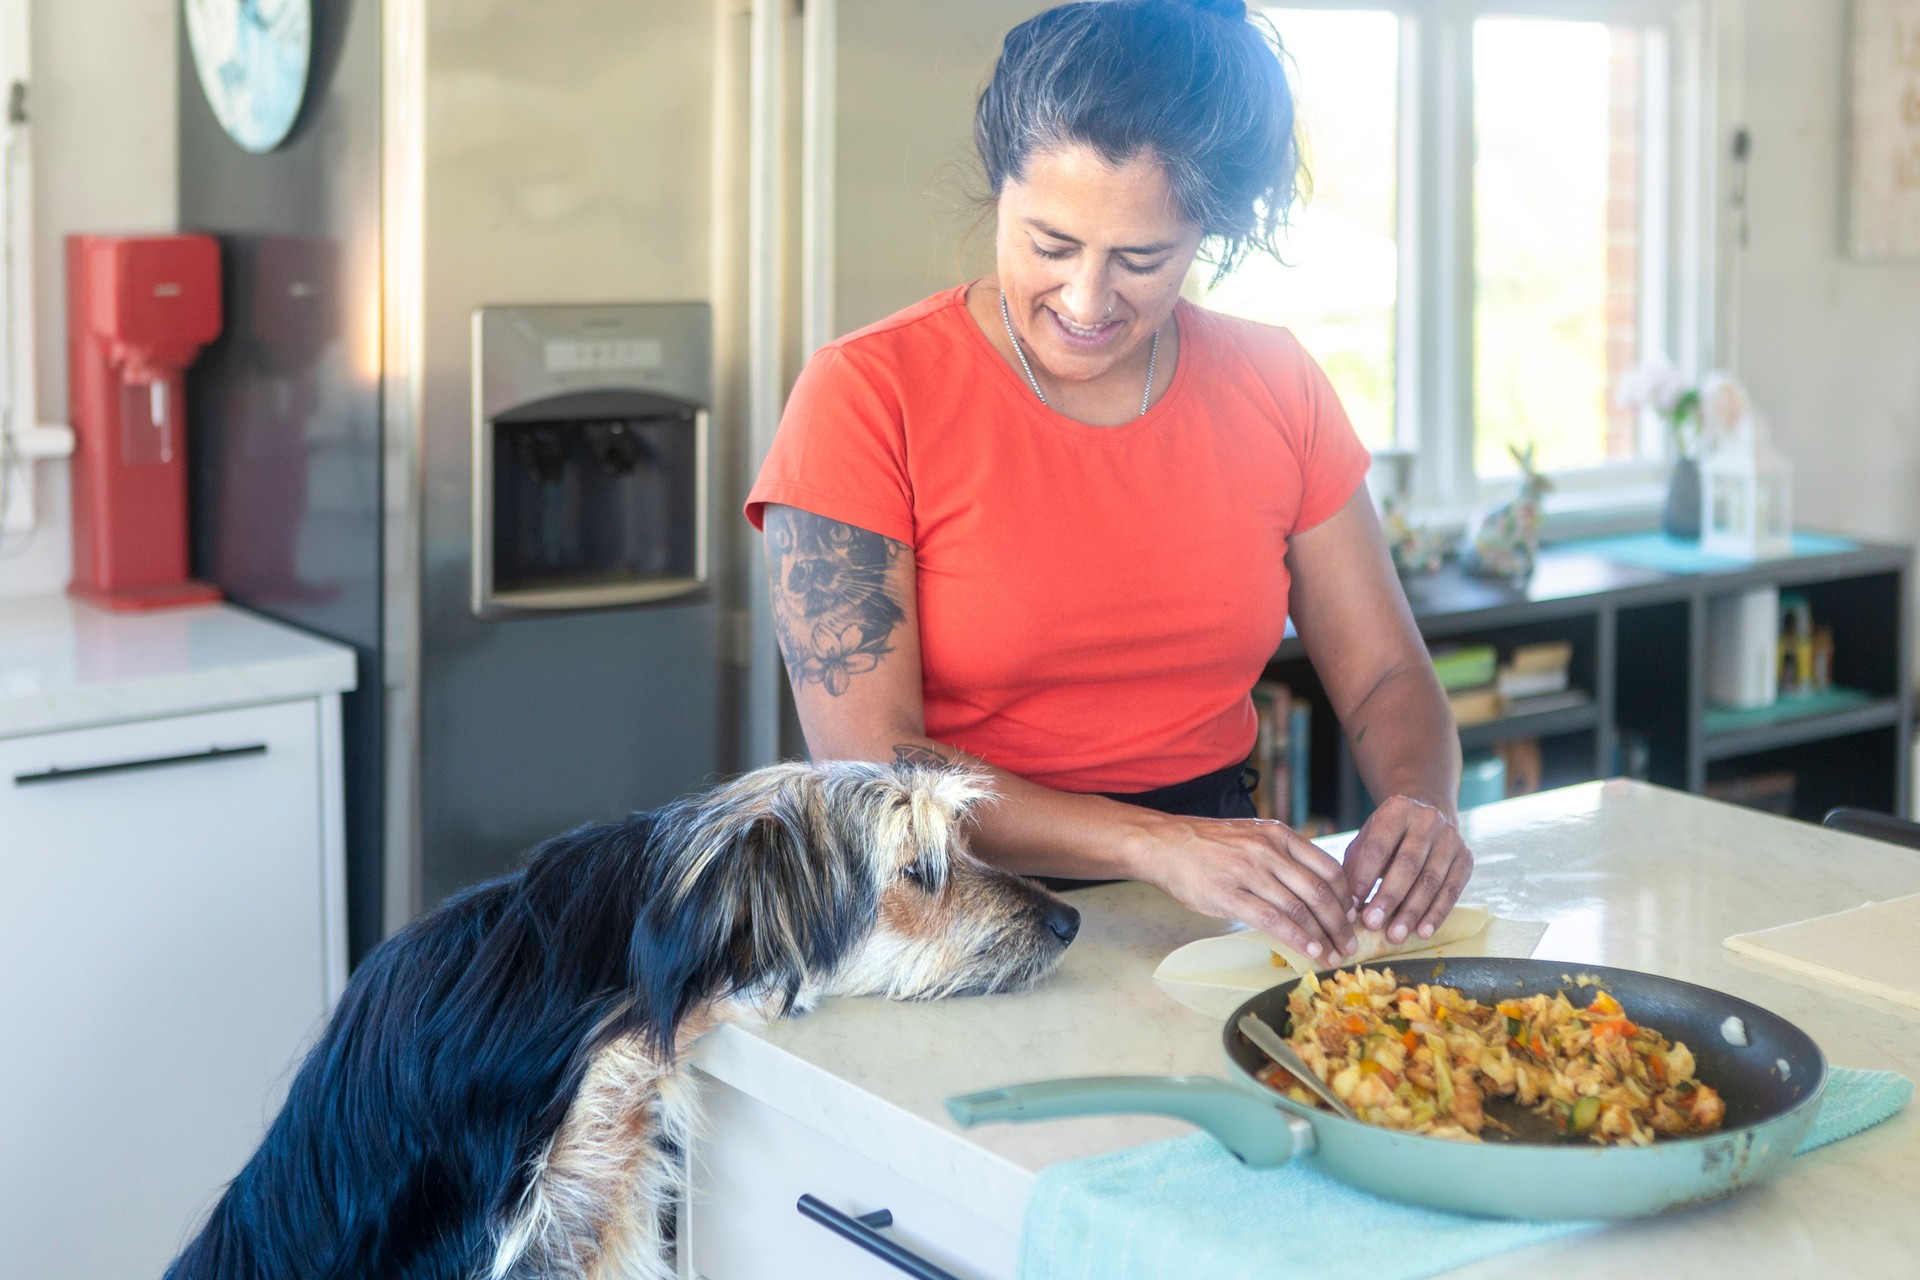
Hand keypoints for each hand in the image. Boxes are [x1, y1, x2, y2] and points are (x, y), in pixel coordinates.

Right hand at [1138, 815, 1357, 961]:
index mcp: (1279, 835)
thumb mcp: (1252, 835)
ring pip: (1300, 908)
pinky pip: (1273, 920)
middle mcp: (1269, 850)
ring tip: (1334, 955)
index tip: (1352, 918)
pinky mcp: (1230, 895)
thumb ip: (1282, 855)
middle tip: (1351, 943)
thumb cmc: (1208, 845)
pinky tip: (1310, 951)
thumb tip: (1313, 887)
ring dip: (1323, 937)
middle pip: (1321, 891)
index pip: (1329, 868)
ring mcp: (1249, 872)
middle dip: (1341, 923)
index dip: (1347, 898)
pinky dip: (1297, 939)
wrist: (1164, 844)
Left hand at [1341, 796, 1473, 944]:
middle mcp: (1427, 820)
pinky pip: (1452, 891)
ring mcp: (1450, 839)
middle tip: (1372, 924)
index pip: (1378, 846)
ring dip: (1412, 912)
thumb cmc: (1388, 836)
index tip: (1352, 905)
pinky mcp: (1466, 858)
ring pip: (1431, 880)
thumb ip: (1356, 867)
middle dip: (1389, 898)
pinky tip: (1423, 932)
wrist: (1427, 815)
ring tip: (1396, 935)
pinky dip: (1437, 914)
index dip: (1364, 877)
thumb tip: (1349, 904)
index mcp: (1397, 810)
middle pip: (1407, 864)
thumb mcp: (1367, 840)